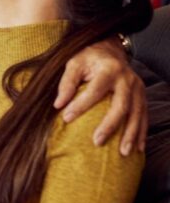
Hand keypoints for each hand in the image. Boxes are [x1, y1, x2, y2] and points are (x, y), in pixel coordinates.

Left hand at [55, 38, 147, 154]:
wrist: (110, 50)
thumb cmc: (88, 58)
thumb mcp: (74, 63)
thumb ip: (66, 82)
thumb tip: (58, 105)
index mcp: (109, 70)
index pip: (94, 91)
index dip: (80, 105)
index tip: (66, 118)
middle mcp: (127, 80)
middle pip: (121, 106)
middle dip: (110, 126)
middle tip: (97, 142)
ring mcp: (138, 88)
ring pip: (136, 114)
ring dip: (130, 135)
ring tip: (123, 153)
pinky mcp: (142, 95)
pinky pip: (144, 116)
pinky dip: (141, 133)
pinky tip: (137, 148)